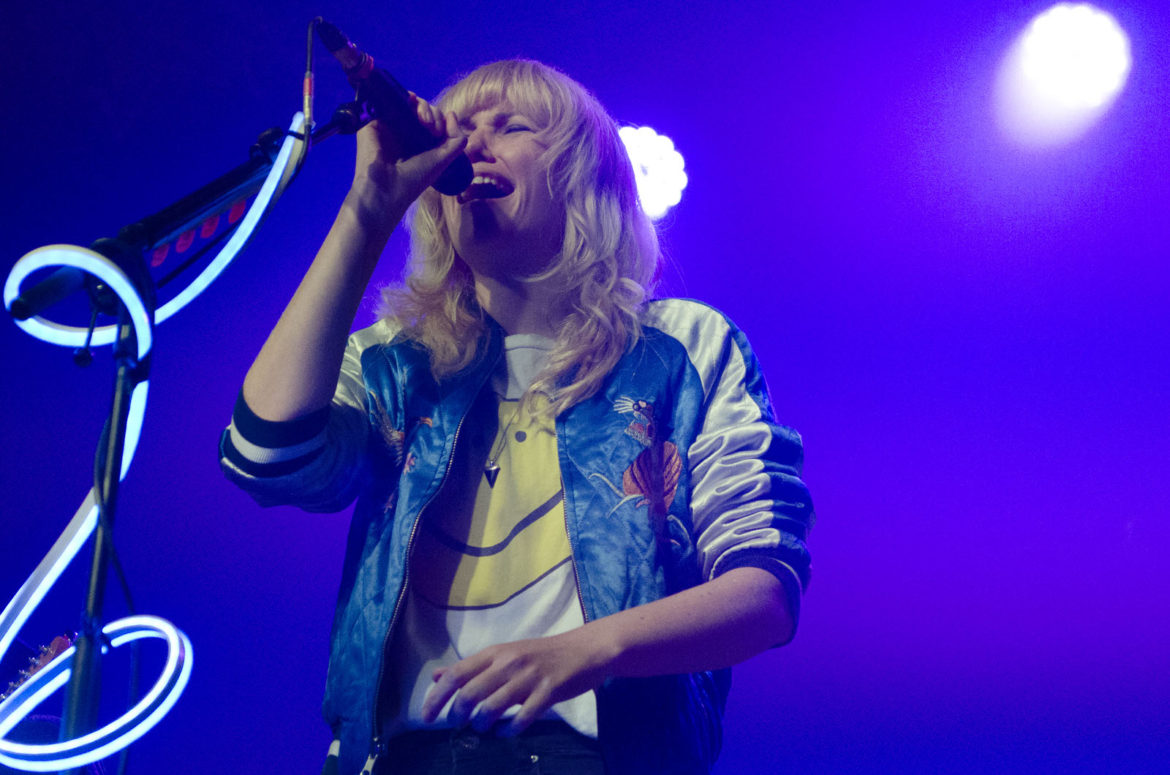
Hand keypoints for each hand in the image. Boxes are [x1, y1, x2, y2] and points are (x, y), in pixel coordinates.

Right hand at [348, 94, 466, 226]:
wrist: (387, 189)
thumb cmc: (415, 178)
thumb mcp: (443, 159)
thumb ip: (455, 139)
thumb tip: (451, 114)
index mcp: (418, 143)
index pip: (432, 121)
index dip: (440, 120)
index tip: (439, 133)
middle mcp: (402, 133)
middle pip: (422, 110)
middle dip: (433, 114)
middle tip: (432, 129)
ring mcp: (388, 126)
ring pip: (408, 103)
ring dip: (422, 106)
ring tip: (424, 121)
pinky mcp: (374, 121)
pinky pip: (390, 101)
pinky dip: (404, 100)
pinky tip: (411, 106)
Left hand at [420, 628, 613, 735]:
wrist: (584, 650)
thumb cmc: (540, 655)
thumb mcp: (503, 655)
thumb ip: (471, 668)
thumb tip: (438, 677)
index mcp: (495, 653)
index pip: (456, 675)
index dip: (437, 698)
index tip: (426, 718)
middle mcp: (508, 662)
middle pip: (470, 693)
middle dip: (458, 716)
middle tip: (459, 725)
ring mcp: (529, 677)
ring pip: (492, 708)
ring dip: (482, 725)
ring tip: (484, 728)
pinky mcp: (549, 691)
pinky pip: (523, 718)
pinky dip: (509, 731)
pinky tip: (506, 732)